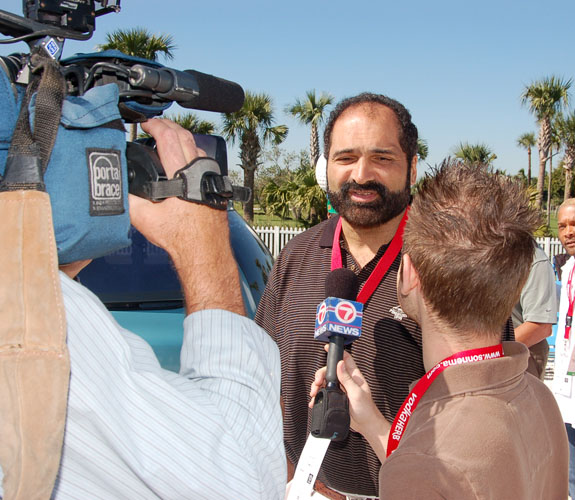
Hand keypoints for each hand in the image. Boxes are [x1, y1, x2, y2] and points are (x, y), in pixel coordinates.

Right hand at [128, 118, 243, 315]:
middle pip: (185, 136)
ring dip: (182, 138)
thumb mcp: (146, 219)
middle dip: (168, 125)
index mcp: (183, 174)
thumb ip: (129, 201)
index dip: (154, 126)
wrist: (206, 252)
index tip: (145, 123)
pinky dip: (192, 152)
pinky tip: (185, 159)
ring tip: (168, 137)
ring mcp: (211, 178)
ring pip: (197, 147)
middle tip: (155, 124)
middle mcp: (200, 172)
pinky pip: (205, 161)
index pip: (168, 138)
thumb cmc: (183, 239)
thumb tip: (117, 190)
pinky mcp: (216, 186)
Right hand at [309, 345, 382, 435]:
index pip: (345, 359)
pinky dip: (317, 396)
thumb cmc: (366, 408)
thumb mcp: (356, 392)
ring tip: (314, 393)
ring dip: (317, 386)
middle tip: (317, 382)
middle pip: (330, 370)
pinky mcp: (335, 397)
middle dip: (321, 374)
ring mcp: (340, 389)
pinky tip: (314, 400)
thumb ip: (347, 378)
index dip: (337, 352)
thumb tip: (340, 363)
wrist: (365, 425)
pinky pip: (324, 393)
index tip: (327, 348)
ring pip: (325, 382)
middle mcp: (346, 380)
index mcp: (353, 376)